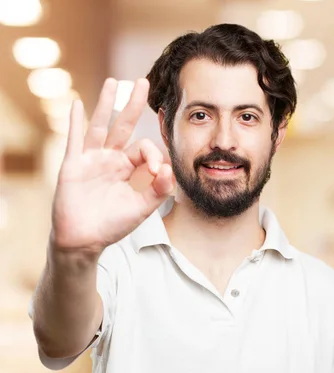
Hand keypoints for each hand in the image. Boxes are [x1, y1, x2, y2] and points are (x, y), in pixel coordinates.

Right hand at [51, 78, 172, 254]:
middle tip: (144, 83)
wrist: (85, 240)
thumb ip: (158, 191)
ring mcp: (90, 160)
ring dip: (106, 104)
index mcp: (127, 168)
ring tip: (115, 82)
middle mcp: (109, 159)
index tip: (157, 173)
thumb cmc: (112, 225)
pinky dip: (75, 122)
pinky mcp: (73, 165)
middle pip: (123, 127)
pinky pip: (75, 140)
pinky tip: (78, 104)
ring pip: (100, 126)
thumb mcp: (142, 208)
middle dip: (134, 105)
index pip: (144, 150)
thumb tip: (170, 170)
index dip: (153, 156)